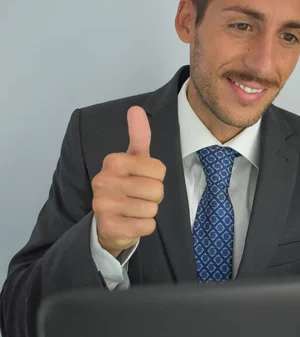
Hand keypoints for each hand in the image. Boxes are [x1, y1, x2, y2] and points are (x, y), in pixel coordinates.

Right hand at [92, 106, 165, 256]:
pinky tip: (131, 223)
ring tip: (134, 210)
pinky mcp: (109, 227)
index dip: (157, 178)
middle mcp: (103, 181)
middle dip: (154, 196)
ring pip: (151, 209)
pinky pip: (146, 226)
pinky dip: (145, 227)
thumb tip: (135, 108)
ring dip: (149, 212)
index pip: (159, 170)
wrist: (109, 223)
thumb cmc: (126, 186)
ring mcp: (103, 205)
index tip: (141, 180)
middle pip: (157, 189)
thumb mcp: (134, 160)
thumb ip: (138, 136)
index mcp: (113, 161)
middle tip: (139, 197)